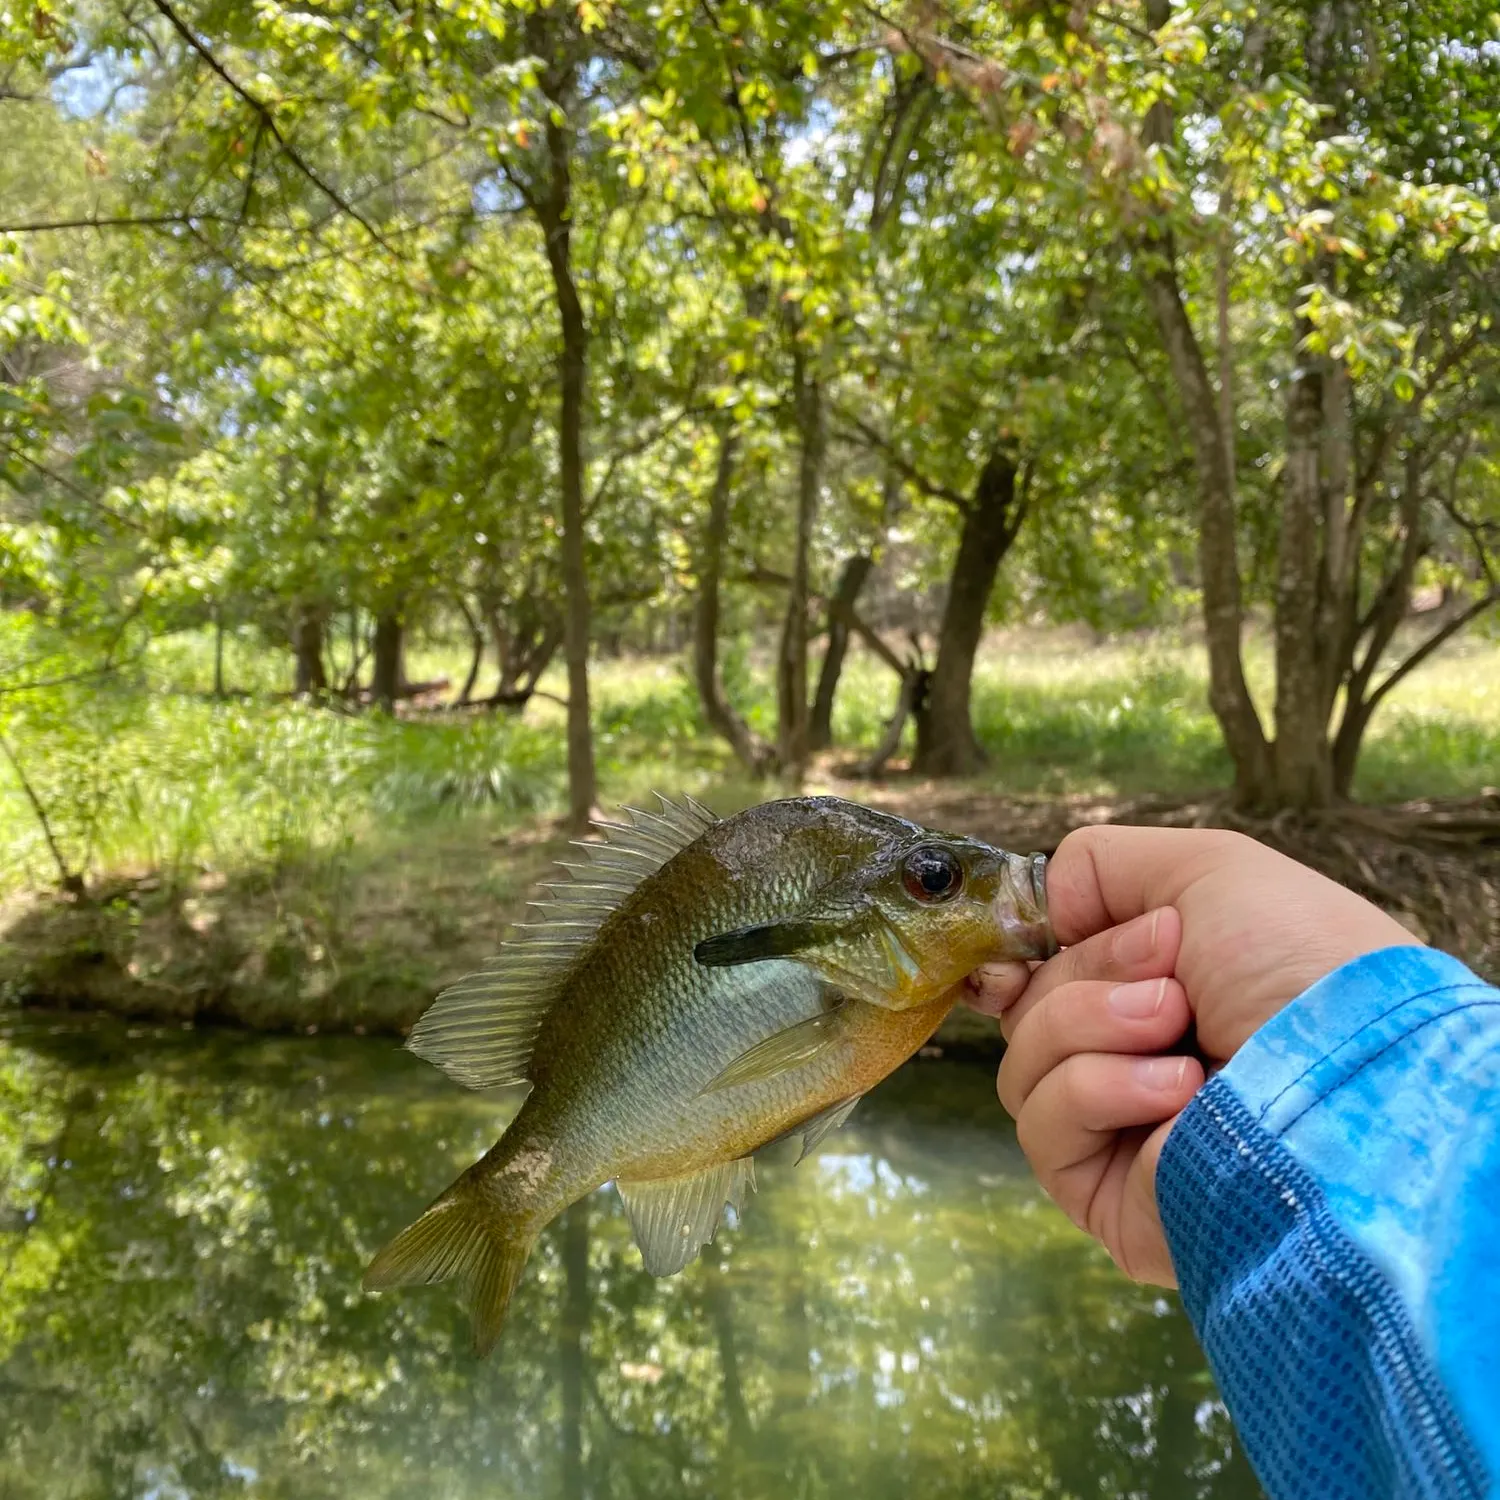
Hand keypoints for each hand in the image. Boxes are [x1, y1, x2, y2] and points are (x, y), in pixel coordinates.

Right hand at [968, 825, 1414, 1284]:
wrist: (1349, 1079)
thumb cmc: (1298, 965)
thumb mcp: (1205, 870)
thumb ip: (1100, 865)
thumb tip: (1048, 913)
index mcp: (1158, 991)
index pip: (1046, 973)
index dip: (1029, 954)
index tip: (1036, 936)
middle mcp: (1133, 1061)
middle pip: (1030, 1005)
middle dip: (1094, 974)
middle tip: (1172, 982)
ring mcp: (1117, 1133)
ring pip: (1023, 1062)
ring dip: (1092, 1026)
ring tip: (1178, 1030)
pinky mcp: (1105, 1196)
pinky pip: (1043, 1124)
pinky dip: (1098, 1089)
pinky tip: (1177, 1090)